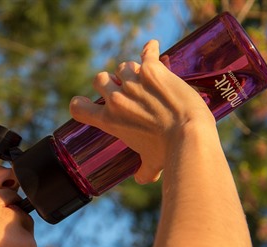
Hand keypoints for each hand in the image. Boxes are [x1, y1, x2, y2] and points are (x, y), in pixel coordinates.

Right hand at [69, 40, 214, 183]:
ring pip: (123, 66)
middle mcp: (116, 99)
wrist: (188, 134)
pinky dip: (150, 50)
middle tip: (122, 88)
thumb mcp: (151, 164)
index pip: (78, 107)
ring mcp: (133, 82)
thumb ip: (144, 171)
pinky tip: (153, 48)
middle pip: (99, 79)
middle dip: (108, 82)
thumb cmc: (168, 152)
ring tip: (145, 77)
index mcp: (109, 121)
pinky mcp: (153, 70)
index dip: (80, 103)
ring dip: (131, 71)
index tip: (85, 102)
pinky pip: (147, 52)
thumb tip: (141, 178)